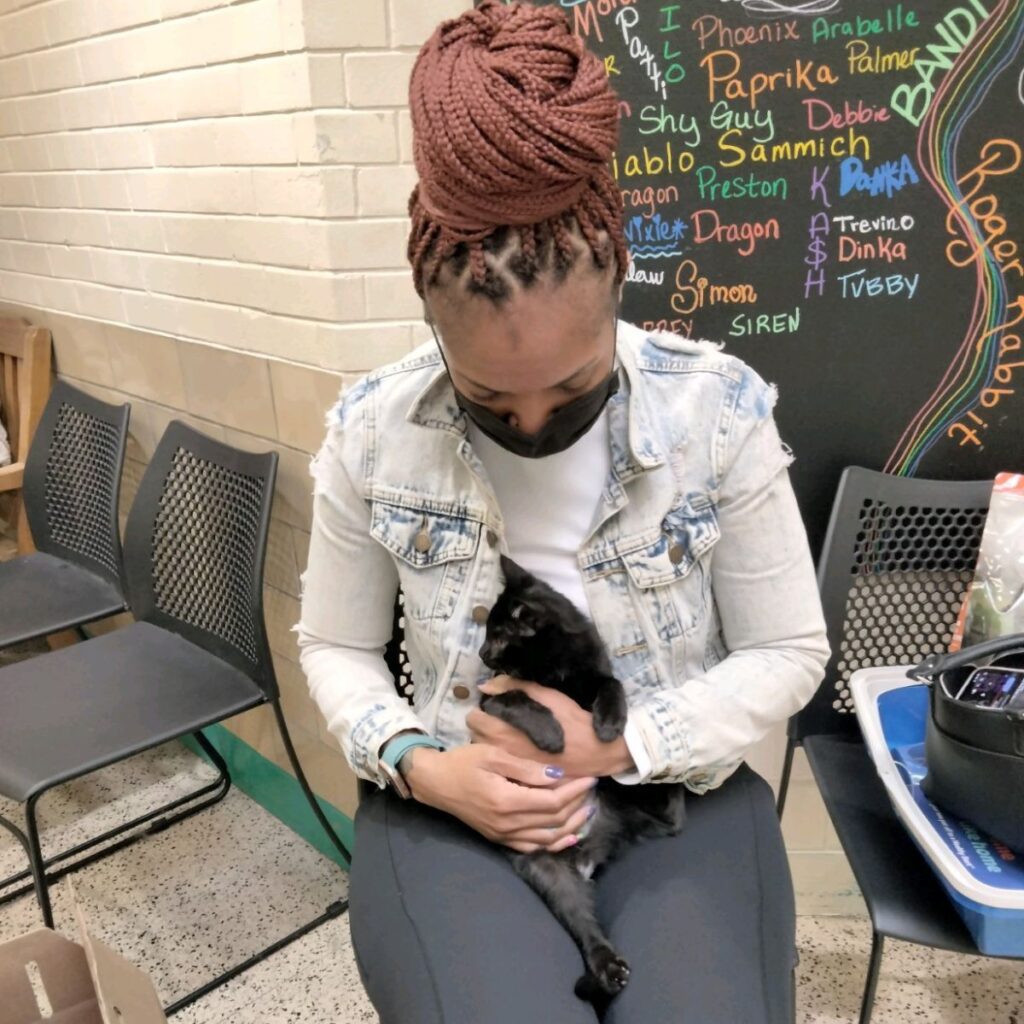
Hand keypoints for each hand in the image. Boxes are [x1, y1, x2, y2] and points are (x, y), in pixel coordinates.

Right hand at [402, 743, 597, 853]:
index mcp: (506, 801)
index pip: (552, 801)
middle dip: (578, 805)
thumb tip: (557, 775)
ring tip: (588, 809)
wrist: (435, 782)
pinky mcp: (499, 839)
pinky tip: (568, 836)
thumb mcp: (494, 754)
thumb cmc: (463, 761)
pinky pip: (533, 847)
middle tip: (592, 789)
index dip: (575, 791)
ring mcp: (503, 835)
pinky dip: (554, 843)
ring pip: (548, 838)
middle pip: (554, 821)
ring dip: (572, 825)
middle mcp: (507, 824)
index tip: (590, 778)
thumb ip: (526, 768)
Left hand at [468, 676, 634, 778]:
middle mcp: (501, 752)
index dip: (482, 710)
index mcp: (503, 731)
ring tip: (508, 736)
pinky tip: (517, 752)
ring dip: (491, 742)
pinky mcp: (520, 779)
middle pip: (477, 736)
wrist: (595, 753)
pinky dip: (503, 757)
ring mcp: (510, 768)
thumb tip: (485, 686)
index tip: (494, 708)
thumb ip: (512, 687)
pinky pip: (501, 765)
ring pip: (487, 752)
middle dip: (484, 726)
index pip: (473, 719)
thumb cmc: (570, 722)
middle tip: (500, 721)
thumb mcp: (546, 696)